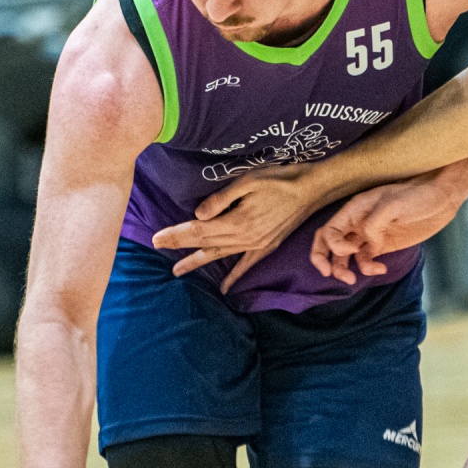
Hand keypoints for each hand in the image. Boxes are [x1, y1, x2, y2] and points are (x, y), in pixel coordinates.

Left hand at [152, 163, 323, 289]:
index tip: (156, 237)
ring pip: (219, 255)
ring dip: (197, 262)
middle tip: (156, 247)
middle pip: (204, 244)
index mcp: (237, 221)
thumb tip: (197, 215)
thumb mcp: (248, 181)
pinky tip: (224, 288)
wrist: (311, 190)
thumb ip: (221, 199)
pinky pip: (245, 265)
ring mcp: (256, 245)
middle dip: (179, 246)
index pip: (198, 230)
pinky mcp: (266, 246)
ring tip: (177, 270)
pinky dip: (234, 277)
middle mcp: (245, 238)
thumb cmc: (279, 180)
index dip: (176, 234)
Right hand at [312, 178, 461, 284]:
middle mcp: (357, 222)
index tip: (353, 250)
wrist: (441, 198)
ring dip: (343, 270)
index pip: (329, 229)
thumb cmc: (417, 195)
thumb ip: (374, 224)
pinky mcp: (382, 246)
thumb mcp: (393, 204)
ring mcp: (369, 235)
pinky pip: (365, 261)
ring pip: (344, 256)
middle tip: (328, 273)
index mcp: (354, 209)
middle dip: (322, 259)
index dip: (333, 245)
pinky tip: (381, 270)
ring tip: (352, 281)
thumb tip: (365, 243)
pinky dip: (368, 269)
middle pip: (328, 242)